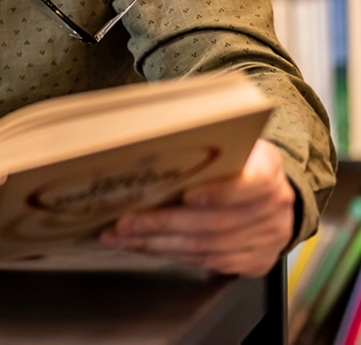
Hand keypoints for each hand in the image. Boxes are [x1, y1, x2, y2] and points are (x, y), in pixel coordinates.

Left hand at [99, 138, 295, 275]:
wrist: (273, 194)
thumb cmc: (240, 161)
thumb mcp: (232, 141)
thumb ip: (204, 140)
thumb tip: (150, 134)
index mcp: (268, 170)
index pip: (251, 183)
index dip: (218, 192)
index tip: (185, 195)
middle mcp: (273, 209)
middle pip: (215, 223)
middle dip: (164, 224)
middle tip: (126, 223)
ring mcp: (267, 240)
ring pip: (208, 248)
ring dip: (161, 244)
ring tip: (125, 238)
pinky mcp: (256, 262)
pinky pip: (210, 263)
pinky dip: (175, 255)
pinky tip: (148, 246)